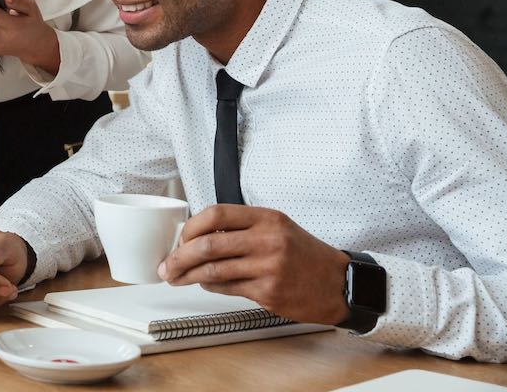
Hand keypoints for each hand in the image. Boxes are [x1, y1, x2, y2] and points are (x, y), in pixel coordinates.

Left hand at [157, 205, 350, 324]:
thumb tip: (198, 235)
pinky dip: (210, 287)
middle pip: (208, 244)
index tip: (180, 238)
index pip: (216, 214)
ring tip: (176, 277)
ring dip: (188, 276)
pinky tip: (205, 285)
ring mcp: (268, 268)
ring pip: (213, 270)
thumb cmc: (305, 255)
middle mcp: (267, 240)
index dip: (191, 227)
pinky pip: (227, 289)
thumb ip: (242, 228)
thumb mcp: (277, 228)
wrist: (339, 284)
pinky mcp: (268, 293)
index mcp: (267, 219)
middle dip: (179, 256)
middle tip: (167, 265)